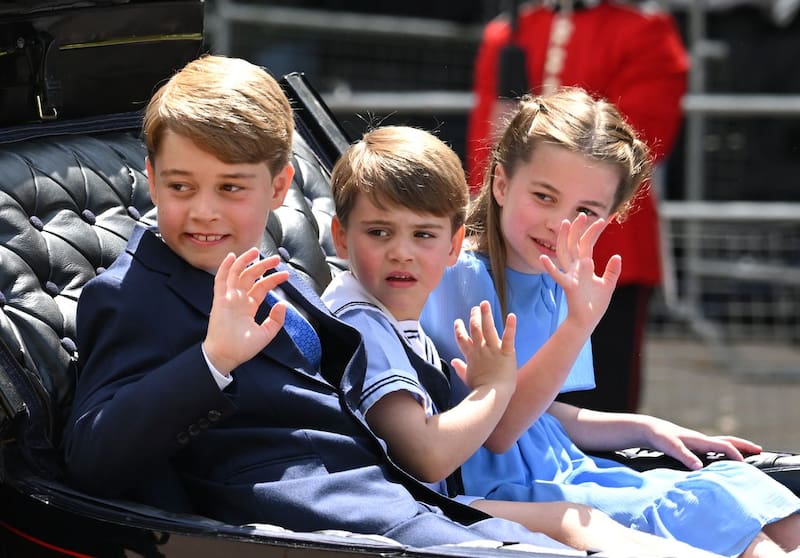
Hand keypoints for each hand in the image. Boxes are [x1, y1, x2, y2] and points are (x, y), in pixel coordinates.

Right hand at [204, 249, 288, 374]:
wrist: (226, 356)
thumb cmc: (242, 348)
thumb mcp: (265, 334)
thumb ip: (276, 320)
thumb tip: (283, 305)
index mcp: (248, 306)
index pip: (261, 287)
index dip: (273, 280)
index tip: (286, 275)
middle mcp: (238, 299)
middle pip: (251, 277)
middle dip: (263, 266)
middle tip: (276, 259)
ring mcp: (228, 298)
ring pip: (236, 274)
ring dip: (245, 261)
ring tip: (256, 251)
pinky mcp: (219, 300)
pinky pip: (221, 281)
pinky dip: (225, 268)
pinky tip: (232, 257)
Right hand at [451, 301, 516, 392]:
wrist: (492, 396)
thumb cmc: (480, 390)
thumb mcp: (467, 378)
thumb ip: (460, 368)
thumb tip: (453, 361)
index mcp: (471, 355)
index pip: (462, 339)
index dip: (459, 329)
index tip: (458, 321)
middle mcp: (480, 349)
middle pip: (474, 329)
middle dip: (474, 317)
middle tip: (475, 308)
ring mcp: (493, 350)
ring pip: (488, 328)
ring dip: (486, 315)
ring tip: (484, 303)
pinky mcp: (506, 352)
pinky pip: (508, 337)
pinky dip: (510, 326)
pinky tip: (511, 315)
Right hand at [540, 213, 620, 331]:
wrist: (587, 320)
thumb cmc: (595, 304)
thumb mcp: (608, 285)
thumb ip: (612, 271)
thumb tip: (617, 256)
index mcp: (585, 266)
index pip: (587, 244)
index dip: (593, 232)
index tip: (602, 219)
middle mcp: (576, 268)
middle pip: (574, 244)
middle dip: (578, 229)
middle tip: (582, 214)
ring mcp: (570, 275)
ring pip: (564, 253)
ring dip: (564, 239)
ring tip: (565, 224)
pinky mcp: (568, 286)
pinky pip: (558, 276)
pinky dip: (550, 267)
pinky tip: (543, 258)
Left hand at [642, 416, 762, 469]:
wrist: (648, 429)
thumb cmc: (659, 437)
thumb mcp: (670, 447)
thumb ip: (684, 456)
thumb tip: (699, 468)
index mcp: (699, 440)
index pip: (724, 445)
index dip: (736, 454)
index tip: (745, 465)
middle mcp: (701, 439)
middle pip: (726, 440)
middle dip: (743, 445)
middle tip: (758, 450)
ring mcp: (697, 442)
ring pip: (720, 443)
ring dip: (734, 447)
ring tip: (745, 454)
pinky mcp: (692, 445)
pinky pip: (712, 448)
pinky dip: (722, 451)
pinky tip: (722, 459)